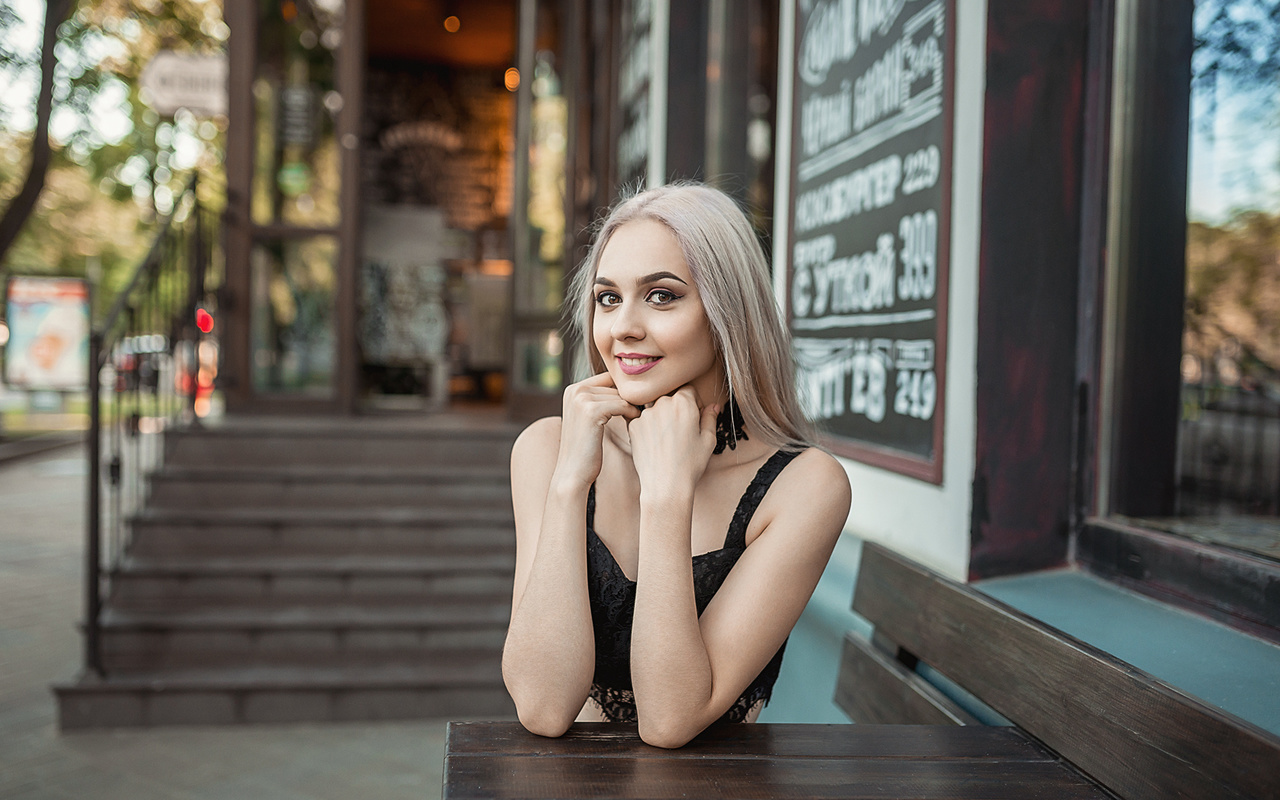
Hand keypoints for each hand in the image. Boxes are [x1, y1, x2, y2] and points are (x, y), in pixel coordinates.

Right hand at [555, 372, 640, 487]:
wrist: (573, 473)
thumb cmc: (586, 449)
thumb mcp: (589, 418)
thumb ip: (601, 400)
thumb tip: (628, 387)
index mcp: (573, 389)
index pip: (609, 379)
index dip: (623, 392)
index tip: (636, 406)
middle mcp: (575, 390)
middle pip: (616, 386)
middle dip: (629, 401)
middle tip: (638, 415)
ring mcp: (582, 399)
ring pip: (621, 396)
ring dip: (632, 408)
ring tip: (636, 421)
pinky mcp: (591, 411)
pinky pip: (623, 405)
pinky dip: (632, 414)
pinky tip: (633, 424)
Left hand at [627, 385, 719, 497]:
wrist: (665, 485)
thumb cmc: (690, 464)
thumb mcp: (708, 440)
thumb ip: (710, 418)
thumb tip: (713, 406)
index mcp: (683, 403)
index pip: (688, 390)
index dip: (693, 403)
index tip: (694, 417)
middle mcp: (662, 403)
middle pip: (670, 398)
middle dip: (676, 410)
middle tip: (681, 432)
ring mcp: (645, 414)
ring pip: (655, 409)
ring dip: (661, 418)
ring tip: (667, 441)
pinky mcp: (632, 426)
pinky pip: (642, 421)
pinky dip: (648, 429)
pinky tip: (656, 445)